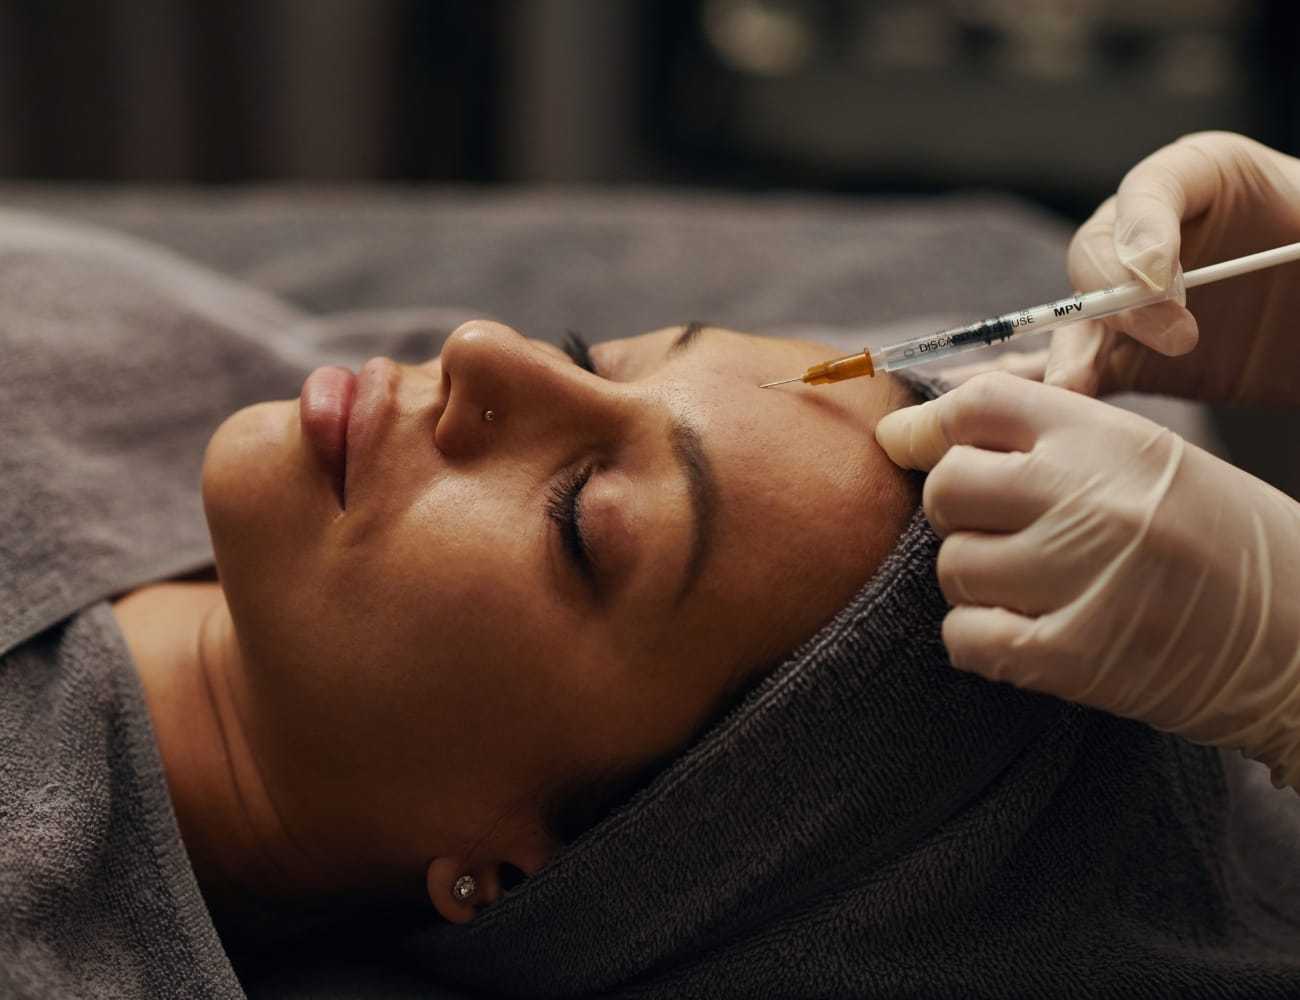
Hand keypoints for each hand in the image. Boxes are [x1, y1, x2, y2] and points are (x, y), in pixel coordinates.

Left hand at [875, 372, 1299, 790]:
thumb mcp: (1153, 463)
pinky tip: (1021, 633)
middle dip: (956, 510)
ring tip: (1029, 585)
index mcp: (1113, 440)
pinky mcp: (1076, 657)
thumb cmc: (1223, 544)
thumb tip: (908, 430)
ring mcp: (1083, 578)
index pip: (979, 404)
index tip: (913, 446)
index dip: (933, 426)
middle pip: (949, 486)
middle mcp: (1093, 498)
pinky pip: (965, 637)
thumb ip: (1045, 442)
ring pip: (953, 566)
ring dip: (974, 579)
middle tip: (998, 530)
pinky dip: (977, 638)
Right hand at [1048, 131, 1299, 405]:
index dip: (1143, 227)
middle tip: (1172, 338)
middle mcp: (1155, 238)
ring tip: (1071, 384)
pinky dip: (1068, 385)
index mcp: (1205, 180)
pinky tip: (1060, 400)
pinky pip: (1089, 370)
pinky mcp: (1131, 359)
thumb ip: (1299, 223)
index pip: (1151, 188)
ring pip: (1081, 318)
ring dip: (1072, 350)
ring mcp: (1136, 303)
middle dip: (1117, 296)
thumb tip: (1189, 261)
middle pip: (1098, 253)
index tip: (1157, 276)